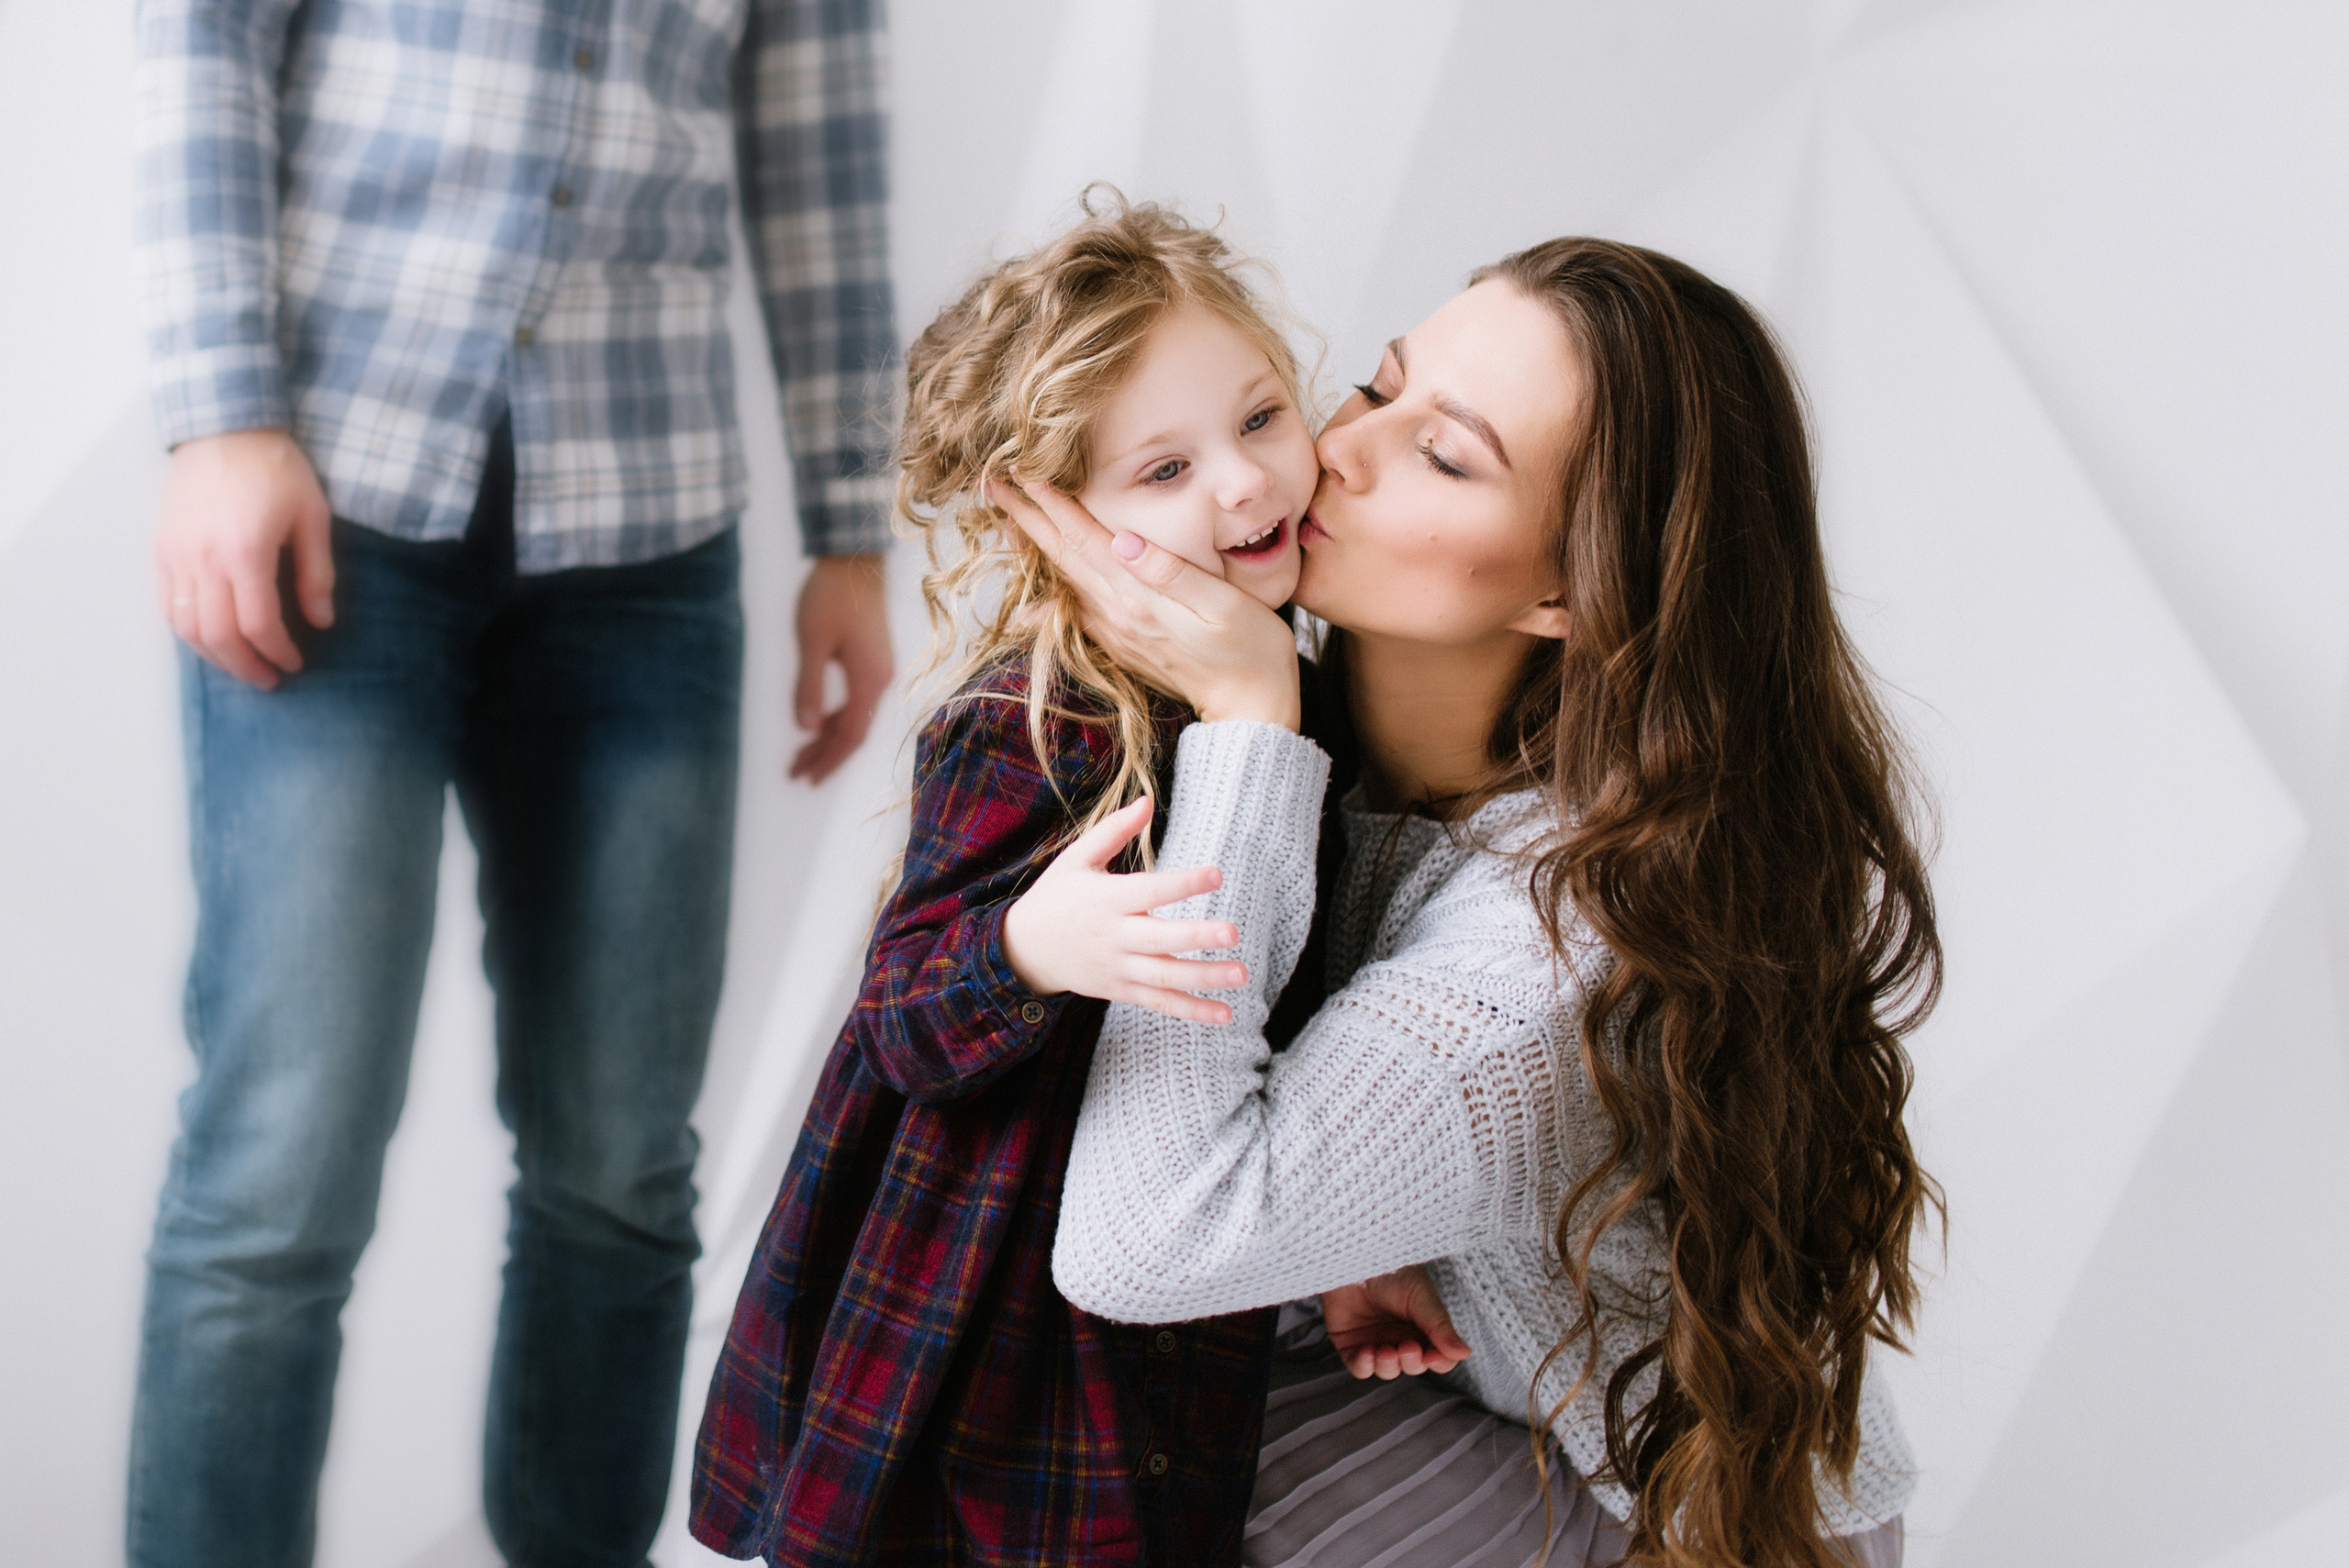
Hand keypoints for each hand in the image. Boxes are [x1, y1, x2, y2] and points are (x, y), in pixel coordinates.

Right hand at [154, 428, 334, 689]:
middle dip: (246, 665)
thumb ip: (316, 574)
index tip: (295, 662)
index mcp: (246, 551)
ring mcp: (175, 553)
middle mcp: (203, 558)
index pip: (258, 624)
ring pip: (185, 627)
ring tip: (241, 665)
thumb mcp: (313, 516)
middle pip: (218, 635)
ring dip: (214, 656)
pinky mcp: (160, 547)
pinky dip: (186, 631)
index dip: (278, 651)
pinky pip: (166, 605)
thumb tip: (321, 622)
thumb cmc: (276, 467)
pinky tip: (211, 640)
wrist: (224, 426)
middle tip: (269, 679)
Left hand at [790, 553, 893, 782]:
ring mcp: (880, 671)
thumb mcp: (812, 642)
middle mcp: (881, 680)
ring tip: (800, 756)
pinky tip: (817, 724)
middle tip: (796, 775)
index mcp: (870, 680)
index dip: (828, 760)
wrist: (854, 560)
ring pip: (855, 719)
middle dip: (826, 756)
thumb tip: (805, 729)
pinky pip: (857, 702)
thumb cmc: (830, 597)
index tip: (805, 777)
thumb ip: (809, 687)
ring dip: (828, 739)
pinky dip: (836, 719)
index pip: (850, 735)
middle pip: (855, 733)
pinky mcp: (873, 662)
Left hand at [989, 478, 1300, 731]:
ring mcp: (1117, 634)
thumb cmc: (1253, 652)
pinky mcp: (1123, 647)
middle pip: (1063, 557)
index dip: (1053, 504)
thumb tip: (1124, 539)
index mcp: (1140, 598)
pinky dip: (1053, 592)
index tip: (1021, 472)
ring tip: (1009, 520)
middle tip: (994, 484)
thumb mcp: (1225, 604)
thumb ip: (1172, 572)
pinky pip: (1076, 612)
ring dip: (1035, 548)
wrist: (1252, 712)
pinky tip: (1035, 596)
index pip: (1085, 540)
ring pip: (1064, 582)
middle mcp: (1118, 616)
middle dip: (1027, 518)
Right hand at [1001, 795, 1247, 1024]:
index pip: (1149, 891)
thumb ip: (1113, 830)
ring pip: (1165, 977)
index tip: (1217, 874)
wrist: (1025, 950)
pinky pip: (1160, 1003)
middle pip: (1160, 939)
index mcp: (1106, 900)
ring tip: (1241, 974)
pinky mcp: (1122, 991)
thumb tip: (1148, 800)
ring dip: (1204, 978)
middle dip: (1197, 937)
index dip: (1183, 883)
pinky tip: (1224, 1014)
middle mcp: (1114, 937)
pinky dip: (1191, 1011)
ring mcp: (1119, 968)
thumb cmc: (1057, 896)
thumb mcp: (1077, 858)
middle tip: (1233, 932)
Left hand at [1319, 1265, 1471, 1379]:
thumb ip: (1440, 1326)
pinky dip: (1365, 1366)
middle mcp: (1401, 1337)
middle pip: (1414, 1366)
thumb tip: (1465, 1353)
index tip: (1434, 1356)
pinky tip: (1368, 1353)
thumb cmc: (1390, 1270)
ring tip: (1386, 1350)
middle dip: (1413, 1363)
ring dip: (1389, 1366)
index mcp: (1424, 1326)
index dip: (1440, 1362)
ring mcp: (1376, 1341)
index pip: (1440, 1356)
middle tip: (1408, 1347)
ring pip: (1388, 1370)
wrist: (1354, 1257)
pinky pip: (1360, 1367)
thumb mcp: (1421, 1295)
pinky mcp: (1350, 1343)